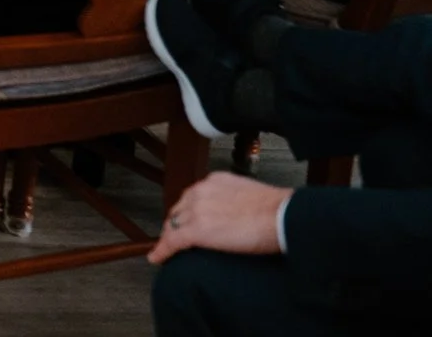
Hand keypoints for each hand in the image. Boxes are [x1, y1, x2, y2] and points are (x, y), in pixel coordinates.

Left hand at [149, 172, 287, 263]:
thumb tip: (238, 213)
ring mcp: (196, 210)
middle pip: (179, 211)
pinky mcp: (196, 230)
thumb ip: (235, 200)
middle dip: (176, 224)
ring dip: (169, 237)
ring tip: (166, 249)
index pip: (192, 198)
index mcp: (214, 182)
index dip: (187, 212)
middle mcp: (200, 192)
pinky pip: (172, 242)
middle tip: (176, 237)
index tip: (187, 221)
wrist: (282, 216)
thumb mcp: (250, 195)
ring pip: (173, 226)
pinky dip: (163, 251)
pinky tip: (158, 258)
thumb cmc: (277, 209)